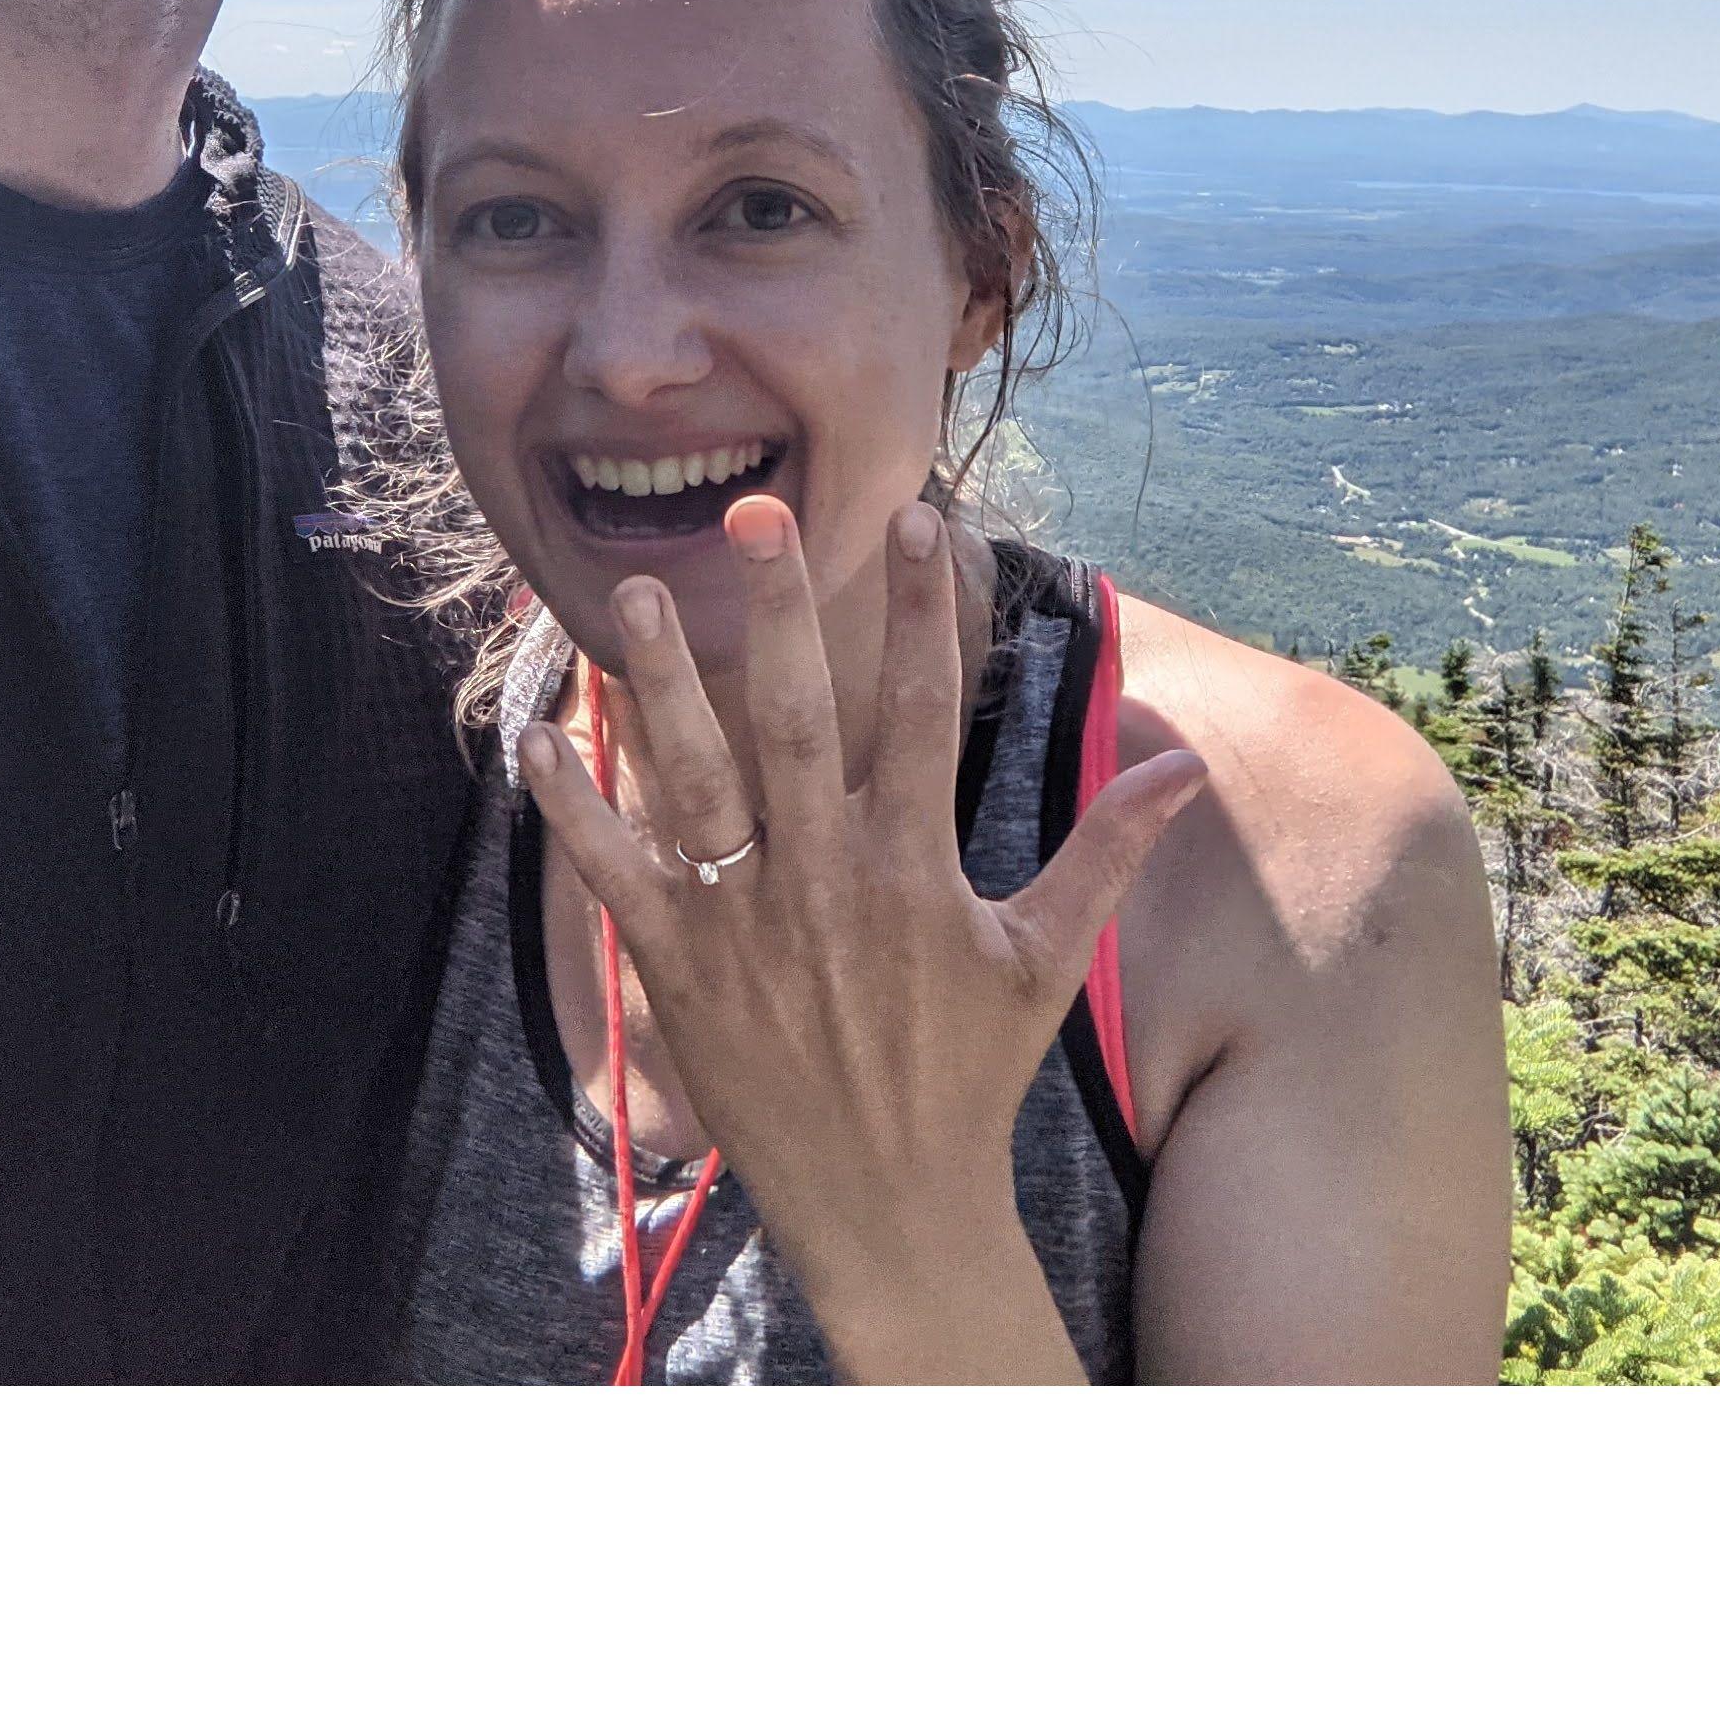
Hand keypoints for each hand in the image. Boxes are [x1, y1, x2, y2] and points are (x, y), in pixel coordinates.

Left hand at [518, 493, 1207, 1381]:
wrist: (887, 1204)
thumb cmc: (969, 1073)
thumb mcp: (1048, 960)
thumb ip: (1106, 853)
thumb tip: (1184, 766)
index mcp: (915, 868)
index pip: (922, 709)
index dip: (919, 610)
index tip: (914, 518)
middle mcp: (825, 881)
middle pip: (798, 722)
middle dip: (779, 615)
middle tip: (756, 517)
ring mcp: (745, 922)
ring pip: (696, 779)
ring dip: (662, 682)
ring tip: (633, 592)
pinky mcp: (679, 967)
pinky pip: (616, 873)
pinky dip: (574, 807)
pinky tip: (536, 737)